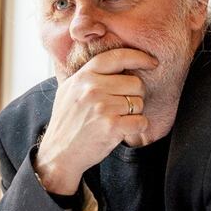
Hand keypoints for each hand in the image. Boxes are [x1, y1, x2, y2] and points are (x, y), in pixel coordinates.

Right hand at [36, 48, 156, 193]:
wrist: (58, 153)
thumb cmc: (67, 122)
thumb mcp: (69, 90)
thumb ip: (88, 75)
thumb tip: (116, 62)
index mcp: (83, 76)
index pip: (117, 57)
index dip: (139, 57)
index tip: (151, 62)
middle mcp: (92, 89)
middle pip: (135, 83)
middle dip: (134, 95)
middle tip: (121, 107)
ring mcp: (102, 108)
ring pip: (138, 103)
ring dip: (133, 113)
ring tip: (115, 120)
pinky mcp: (111, 127)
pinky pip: (141, 121)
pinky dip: (136, 128)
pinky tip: (122, 131)